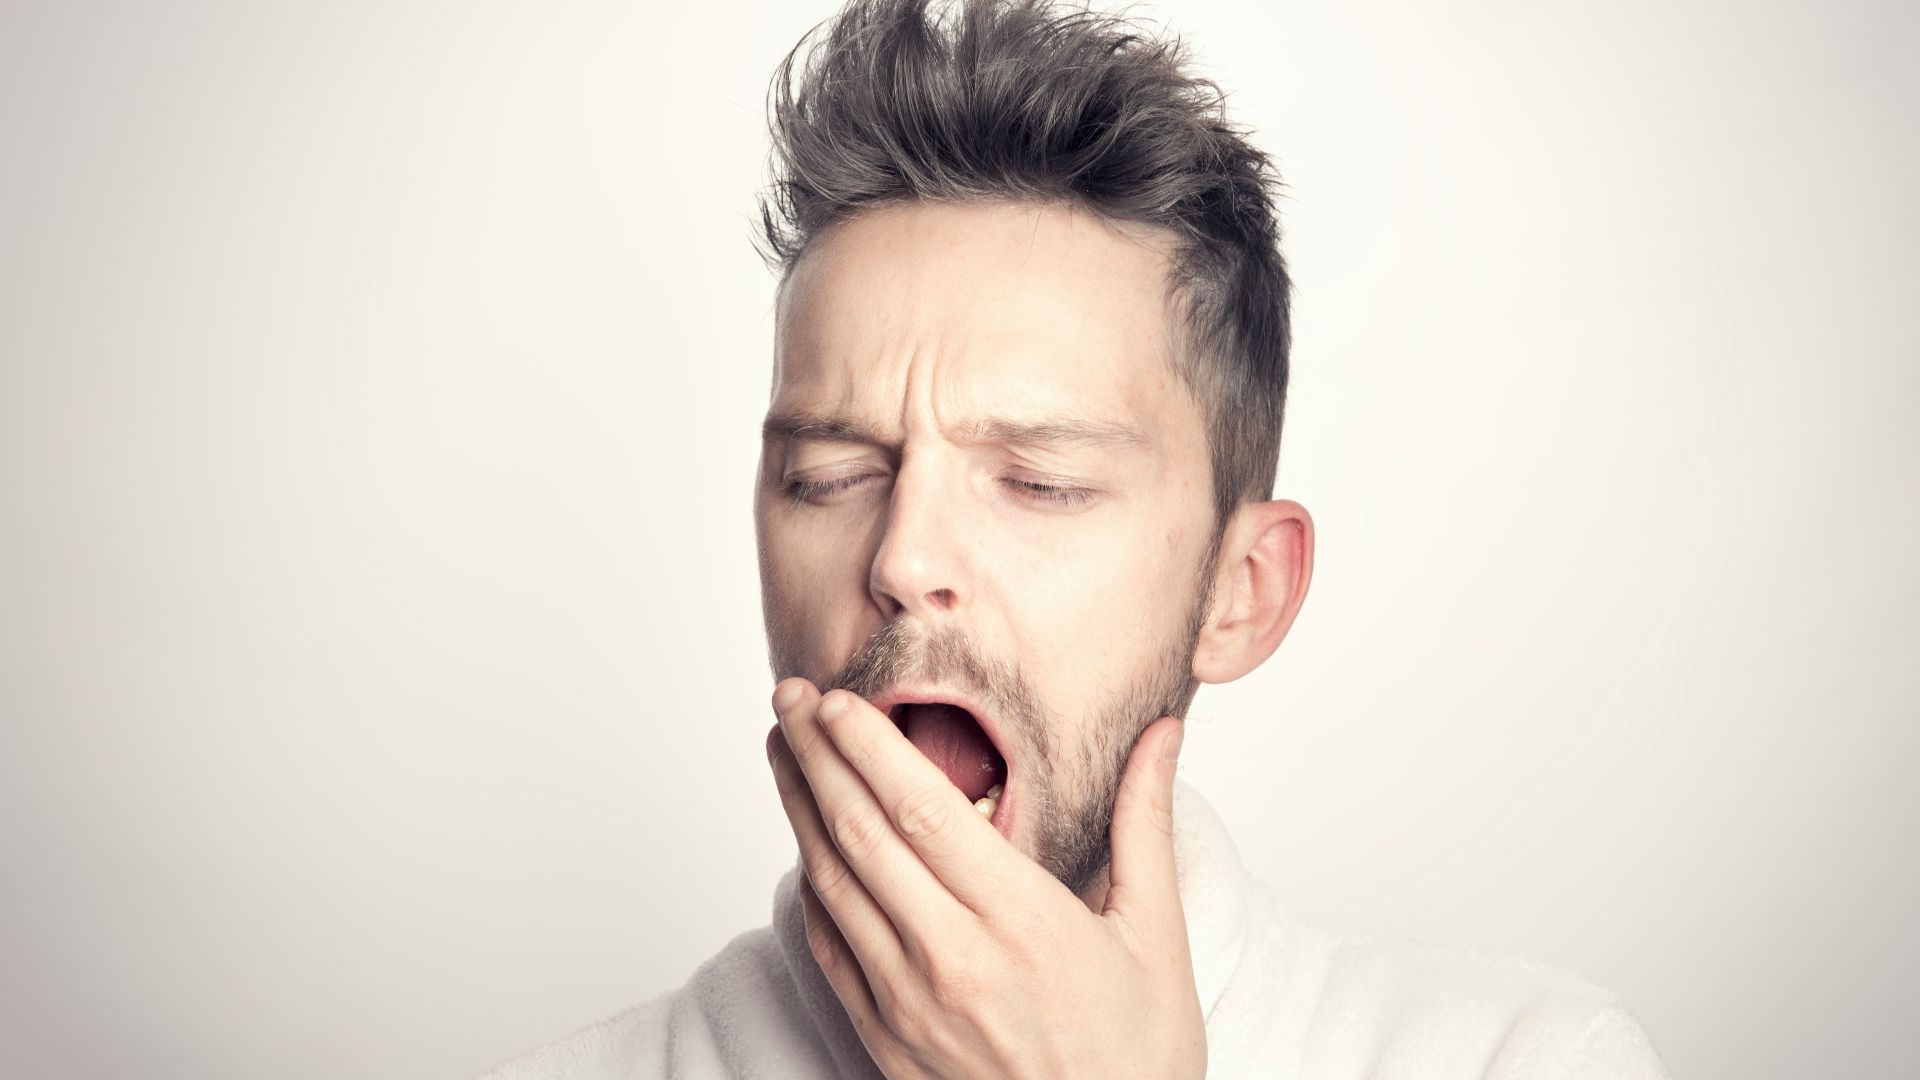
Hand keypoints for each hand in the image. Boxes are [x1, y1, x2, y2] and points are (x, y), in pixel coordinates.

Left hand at [765, 678, 1205, 1079]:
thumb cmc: (1137, 1058)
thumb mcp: (1158, 938)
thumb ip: (1143, 825)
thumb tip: (1162, 734)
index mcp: (1021, 921)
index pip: (921, 809)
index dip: (869, 747)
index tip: (837, 699)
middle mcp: (952, 959)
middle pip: (860, 833)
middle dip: (816, 755)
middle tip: (788, 696)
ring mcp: (909, 1005)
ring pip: (833, 884)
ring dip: (799, 809)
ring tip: (781, 750)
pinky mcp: (886, 1041)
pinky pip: (831, 948)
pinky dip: (811, 887)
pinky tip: (805, 846)